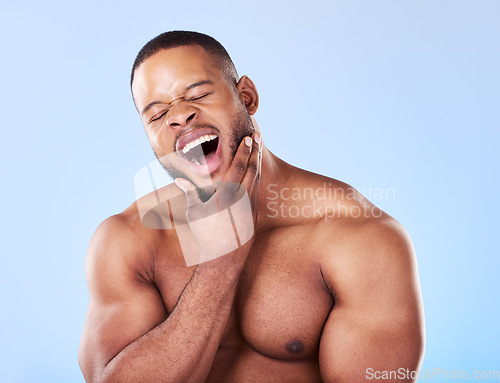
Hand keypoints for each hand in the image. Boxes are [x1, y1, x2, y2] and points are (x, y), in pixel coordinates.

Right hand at [175, 132, 261, 265]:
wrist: (224, 258)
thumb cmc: (205, 234)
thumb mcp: (195, 213)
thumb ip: (190, 193)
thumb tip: (179, 179)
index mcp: (227, 195)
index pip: (238, 167)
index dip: (243, 151)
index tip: (248, 138)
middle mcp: (241, 199)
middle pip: (251, 169)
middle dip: (254, 151)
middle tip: (258, 136)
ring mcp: (250, 206)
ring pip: (256, 179)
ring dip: (257, 163)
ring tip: (258, 150)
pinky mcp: (255, 214)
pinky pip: (257, 190)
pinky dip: (257, 178)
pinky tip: (256, 172)